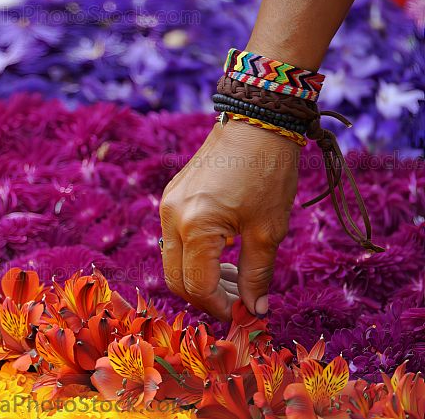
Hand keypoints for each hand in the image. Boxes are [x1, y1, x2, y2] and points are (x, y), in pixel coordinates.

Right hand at [159, 120, 299, 319]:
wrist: (257, 121)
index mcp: (196, 227)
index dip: (221, 308)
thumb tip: (256, 310)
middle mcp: (172, 217)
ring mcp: (167, 206)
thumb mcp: (269, 230)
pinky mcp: (171, 197)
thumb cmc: (268, 172)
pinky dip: (194, 255)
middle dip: (205, 297)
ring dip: (198, 277)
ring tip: (236, 277)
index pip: (198, 286)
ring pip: (172, 260)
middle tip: (238, 302)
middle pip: (175, 279)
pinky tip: (223, 253)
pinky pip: (173, 239)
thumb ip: (257, 274)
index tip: (245, 315)